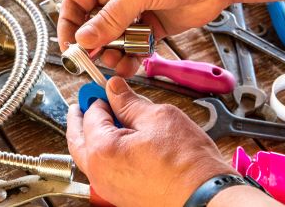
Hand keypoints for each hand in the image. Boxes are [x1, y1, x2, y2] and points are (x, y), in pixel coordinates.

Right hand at [58, 0, 239, 76]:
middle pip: (93, 24)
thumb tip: (84, 39)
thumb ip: (110, 17)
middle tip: (95, 59)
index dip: (69, 24)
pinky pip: (134, 45)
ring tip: (118, 62)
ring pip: (114, 38)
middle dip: (93, 43)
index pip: (76, 1)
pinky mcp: (153, 26)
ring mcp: (136, 11)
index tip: (70, 47)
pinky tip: (133, 63)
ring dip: (113, 53)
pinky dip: (132, 57)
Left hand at [67, 76, 235, 206]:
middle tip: (88, 102)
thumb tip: (114, 89)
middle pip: (78, 138)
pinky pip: (102, 169)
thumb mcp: (157, 118)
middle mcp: (99, 172)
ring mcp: (108, 187)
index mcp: (102, 149)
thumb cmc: (187, 163)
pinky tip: (119, 141)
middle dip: (81, 117)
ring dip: (90, 135)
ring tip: (105, 119)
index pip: (91, 115)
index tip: (105, 89)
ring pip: (88, 155)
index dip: (99, 98)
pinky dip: (103, 152)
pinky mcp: (119, 195)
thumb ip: (129, 102)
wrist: (205, 197)